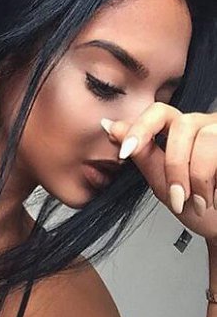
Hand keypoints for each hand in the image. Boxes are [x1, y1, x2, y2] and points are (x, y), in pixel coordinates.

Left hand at [101, 103, 216, 246]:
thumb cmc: (193, 205)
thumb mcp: (161, 182)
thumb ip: (140, 153)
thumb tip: (109, 125)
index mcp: (179, 129)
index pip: (157, 112)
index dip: (139, 128)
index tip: (123, 152)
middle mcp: (202, 124)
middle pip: (182, 125)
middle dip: (175, 166)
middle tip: (178, 197)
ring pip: (207, 138)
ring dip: (199, 176)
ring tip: (201, 201)